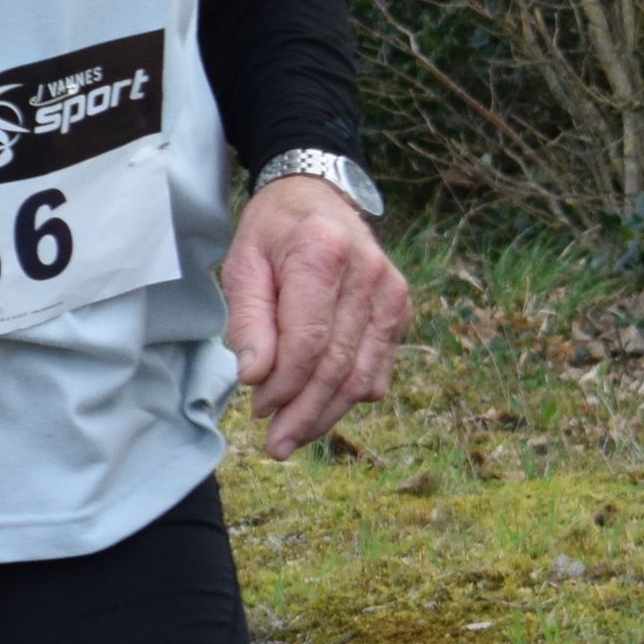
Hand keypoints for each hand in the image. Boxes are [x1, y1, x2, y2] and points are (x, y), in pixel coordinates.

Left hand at [222, 173, 411, 458]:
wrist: (318, 198)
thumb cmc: (273, 233)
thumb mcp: (242, 263)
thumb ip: (248, 319)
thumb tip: (255, 377)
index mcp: (324, 254)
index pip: (309, 342)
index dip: (283, 385)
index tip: (256, 408)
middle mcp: (370, 275)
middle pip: (338, 366)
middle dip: (304, 413)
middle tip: (275, 445)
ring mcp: (393, 294)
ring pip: (363, 376)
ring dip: (327, 415)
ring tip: (293, 438)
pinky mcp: (400, 310)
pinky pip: (379, 369)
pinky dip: (350, 397)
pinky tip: (322, 412)